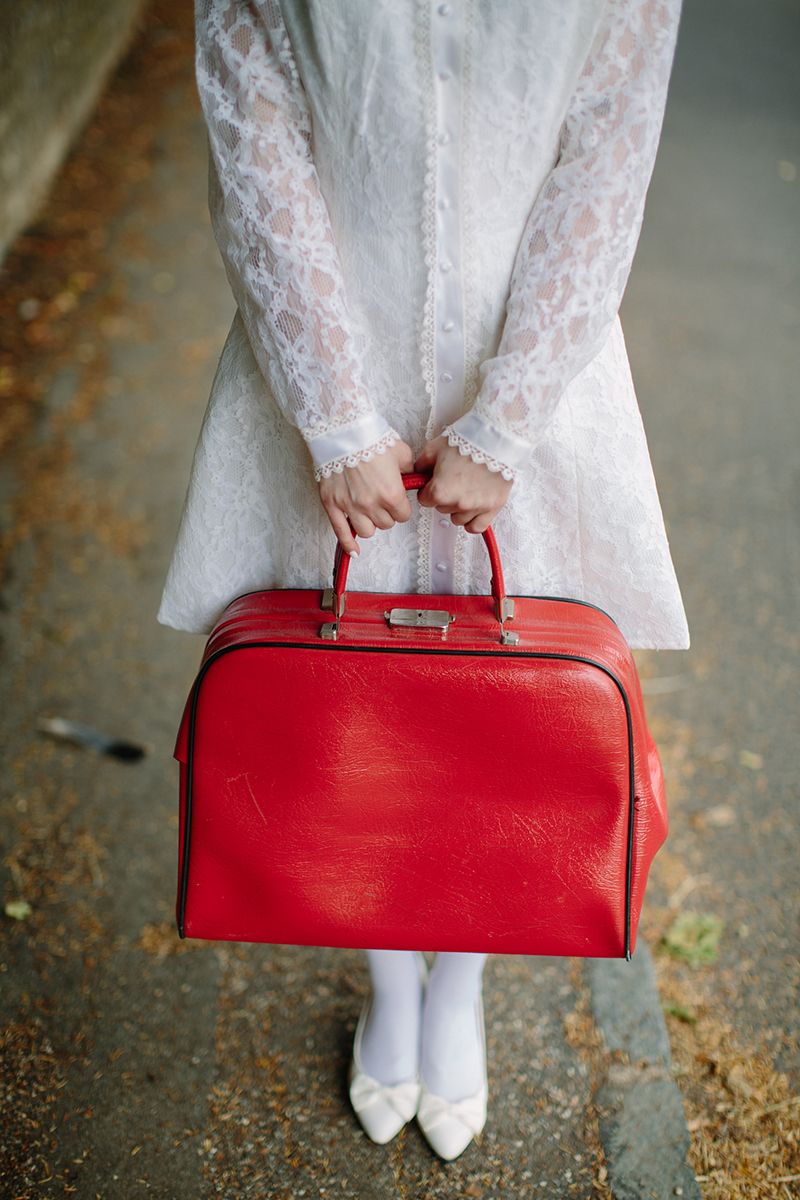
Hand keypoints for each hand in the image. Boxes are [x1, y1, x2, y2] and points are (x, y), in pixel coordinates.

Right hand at [318, 439, 414, 555]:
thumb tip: (412, 478)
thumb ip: (409, 469)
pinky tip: (352, 551)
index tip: (398, 501)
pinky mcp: (332, 504)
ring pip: (366, 531)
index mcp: (391, 493)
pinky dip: (347, 544)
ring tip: (368, 513)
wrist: (341, 429)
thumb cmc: (369, 437)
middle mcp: (371, 504)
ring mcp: (350, 506)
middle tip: (382, 501)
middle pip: (386, 524)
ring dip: (370, 524)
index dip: (402, 508)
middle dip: (386, 514)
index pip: (403, 516)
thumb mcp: (401, 451)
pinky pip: (340, 532)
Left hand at [415, 437, 511, 532]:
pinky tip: (473, 508)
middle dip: (444, 496)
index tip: (435, 482)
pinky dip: (472, 520)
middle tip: (454, 480)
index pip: (424, 500)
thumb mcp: (434, 449)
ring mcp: (476, 507)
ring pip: (457, 519)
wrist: (496, 437)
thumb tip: (416, 476)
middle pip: (441, 509)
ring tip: (465, 490)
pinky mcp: (492, 507)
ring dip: (458, 508)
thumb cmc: (467, 440)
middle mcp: (457, 502)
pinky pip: (476, 527)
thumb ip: (420, 467)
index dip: (428, 489)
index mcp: (440, 491)